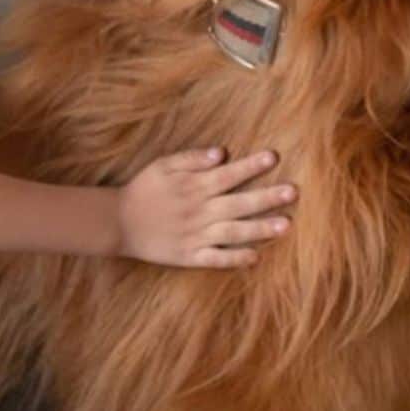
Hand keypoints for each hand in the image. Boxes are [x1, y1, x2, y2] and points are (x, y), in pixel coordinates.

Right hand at [118, 147, 295, 268]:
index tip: (274, 158)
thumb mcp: (164, 165)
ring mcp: (195, 235)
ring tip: (286, 225)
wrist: (117, 223)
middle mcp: (199, 211)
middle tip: (293, 192)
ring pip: (233, 232)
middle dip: (267, 197)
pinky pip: (215, 259)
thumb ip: (192, 158)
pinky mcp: (189, 256)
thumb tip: (222, 151)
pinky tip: (256, 257)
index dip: (251, 166)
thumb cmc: (144, 189)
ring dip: (260, 229)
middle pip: (238, 203)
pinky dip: (235, 259)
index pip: (228, 174)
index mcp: (194, 186)